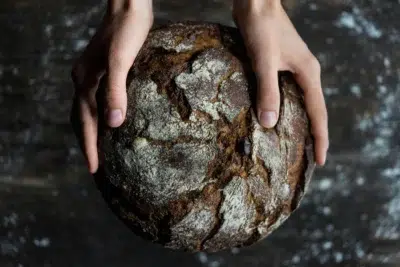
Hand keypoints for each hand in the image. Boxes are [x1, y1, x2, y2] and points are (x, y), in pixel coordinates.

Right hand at [70, 0, 152, 172]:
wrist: (129, 7)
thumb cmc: (127, 32)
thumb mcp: (121, 61)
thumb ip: (115, 91)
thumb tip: (113, 124)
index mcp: (84, 82)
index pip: (84, 123)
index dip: (89, 147)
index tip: (94, 170)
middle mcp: (83, 80)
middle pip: (80, 120)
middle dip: (87, 144)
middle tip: (95, 167)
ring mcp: (91, 75)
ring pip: (87, 111)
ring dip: (91, 132)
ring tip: (99, 151)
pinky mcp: (102, 71)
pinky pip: (96, 100)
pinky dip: (100, 116)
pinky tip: (111, 121)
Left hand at [233, 0, 328, 164]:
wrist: (256, 3)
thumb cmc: (261, 28)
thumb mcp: (264, 62)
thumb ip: (267, 91)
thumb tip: (269, 124)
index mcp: (308, 74)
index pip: (318, 113)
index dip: (320, 138)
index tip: (321, 161)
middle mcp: (305, 73)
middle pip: (314, 110)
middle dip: (314, 134)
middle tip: (310, 159)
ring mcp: (294, 68)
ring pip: (301, 102)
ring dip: (300, 122)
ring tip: (296, 143)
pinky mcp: (281, 65)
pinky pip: (288, 93)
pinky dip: (286, 108)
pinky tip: (277, 116)